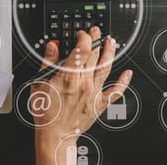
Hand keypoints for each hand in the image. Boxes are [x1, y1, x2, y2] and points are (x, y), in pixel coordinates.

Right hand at [33, 27, 132, 163]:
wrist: (55, 134)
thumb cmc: (46, 112)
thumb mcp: (40, 83)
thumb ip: (47, 62)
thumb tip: (52, 47)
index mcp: (68, 76)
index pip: (82, 50)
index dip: (84, 38)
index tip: (82, 33)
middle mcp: (83, 83)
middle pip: (94, 56)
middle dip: (96, 40)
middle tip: (97, 31)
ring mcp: (93, 93)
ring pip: (105, 69)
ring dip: (110, 54)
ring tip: (112, 42)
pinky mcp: (99, 103)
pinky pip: (115, 92)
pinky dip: (123, 82)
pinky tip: (127, 73)